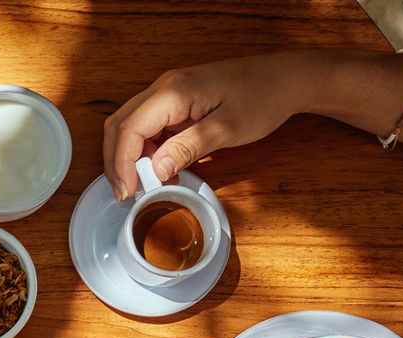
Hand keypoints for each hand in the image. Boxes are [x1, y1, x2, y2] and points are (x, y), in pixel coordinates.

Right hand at [103, 52, 317, 198]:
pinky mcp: (176, 102)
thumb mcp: (227, 129)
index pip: (129, 129)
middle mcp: (164, 88)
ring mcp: (168, 93)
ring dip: (130, 157)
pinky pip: (149, 127)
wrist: (285, 78)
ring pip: (130, 126)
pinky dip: (147, 151)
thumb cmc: (262, 98)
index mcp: (173, 92)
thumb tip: (154, 170)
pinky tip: (162, 169)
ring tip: (146, 185)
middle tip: (127, 193)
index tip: (128, 192)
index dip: (122, 164)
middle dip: (117, 162)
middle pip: (120, 125)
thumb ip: (187, 148)